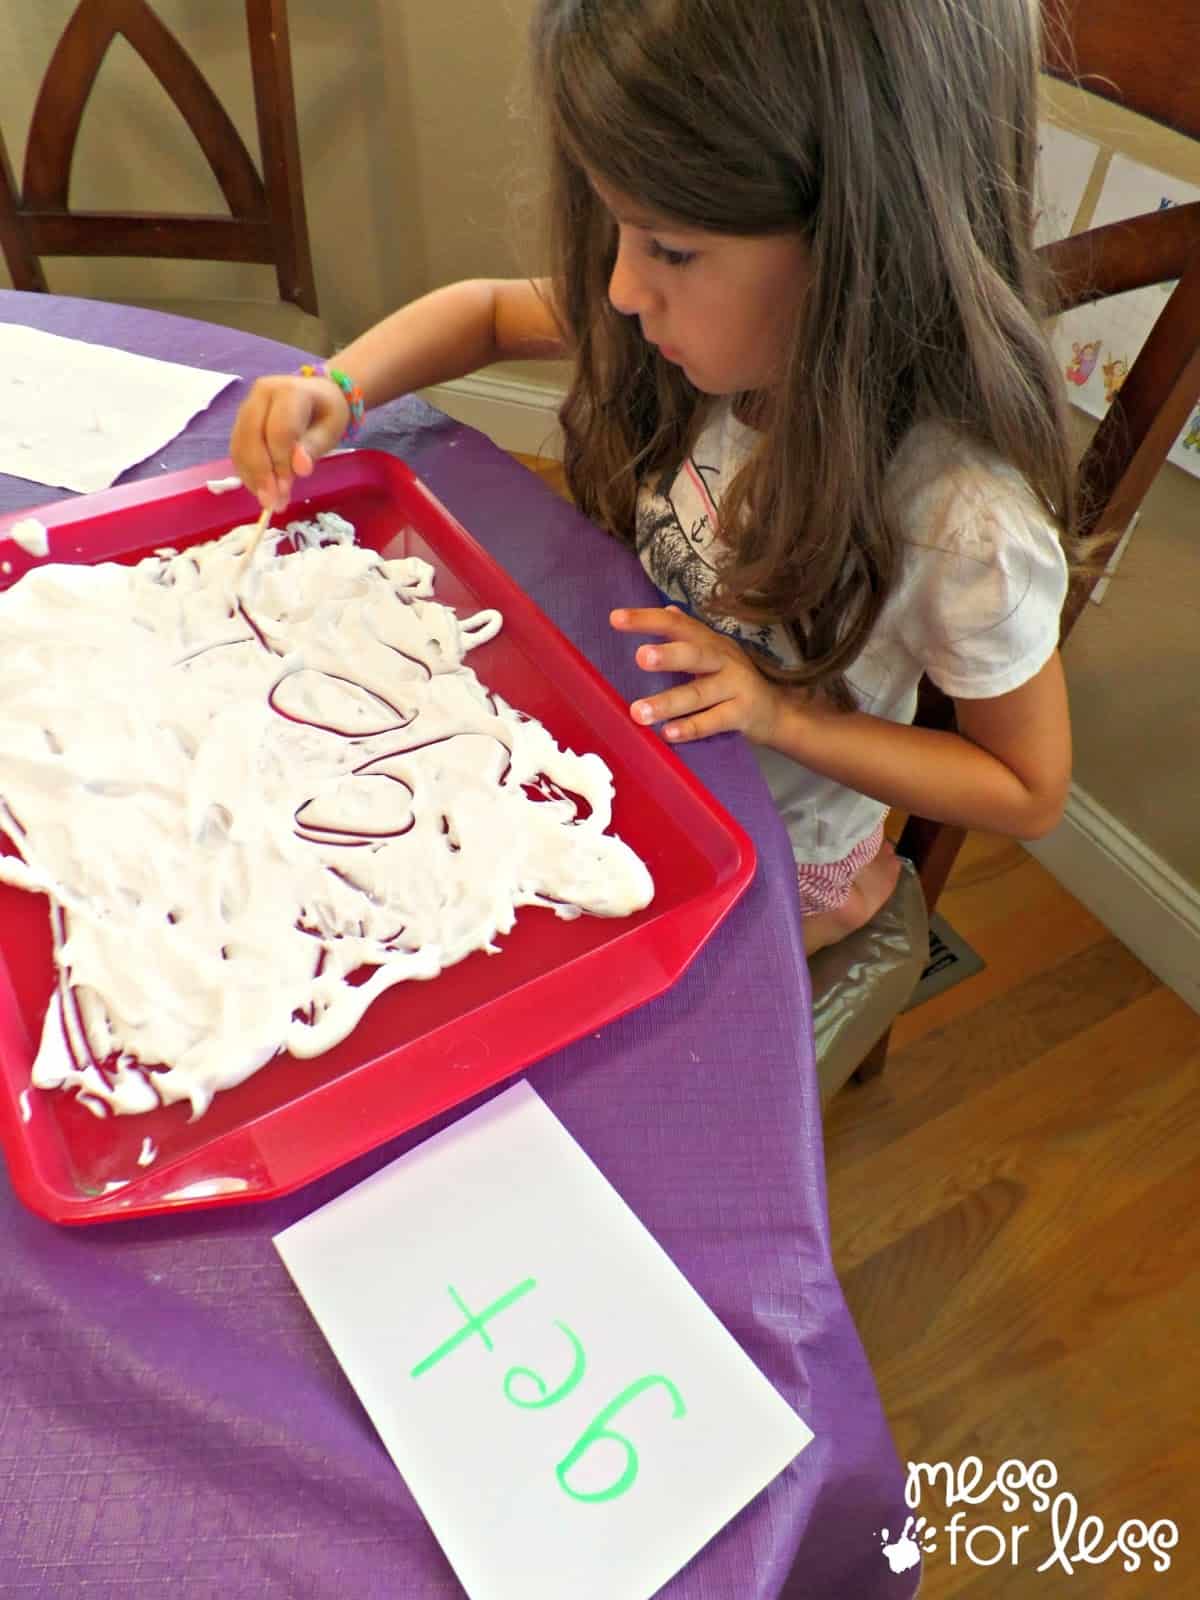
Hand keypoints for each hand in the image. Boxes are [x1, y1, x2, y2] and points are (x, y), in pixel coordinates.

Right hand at [229, 373, 351, 510]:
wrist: (316, 395)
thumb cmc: (326, 413)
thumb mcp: (331, 430)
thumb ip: (314, 447)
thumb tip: (299, 469)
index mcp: (289, 391)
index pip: (279, 431)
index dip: (280, 463)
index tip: (286, 491)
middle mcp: (262, 394)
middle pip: (252, 436)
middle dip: (261, 474)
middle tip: (271, 503)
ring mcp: (247, 406)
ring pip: (240, 444)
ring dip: (251, 476)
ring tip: (267, 500)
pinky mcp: (240, 421)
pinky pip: (237, 449)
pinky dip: (246, 472)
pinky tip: (259, 489)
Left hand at [611, 605, 784, 744]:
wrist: (776, 712)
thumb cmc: (733, 680)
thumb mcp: (714, 652)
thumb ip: (689, 634)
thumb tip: (668, 609)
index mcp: (710, 641)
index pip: (677, 624)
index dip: (648, 619)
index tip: (616, 618)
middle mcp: (723, 660)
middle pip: (695, 654)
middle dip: (668, 655)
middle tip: (640, 657)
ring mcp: (735, 687)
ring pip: (699, 693)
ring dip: (668, 702)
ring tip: (638, 711)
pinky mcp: (742, 715)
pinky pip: (713, 722)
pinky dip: (691, 728)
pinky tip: (668, 733)